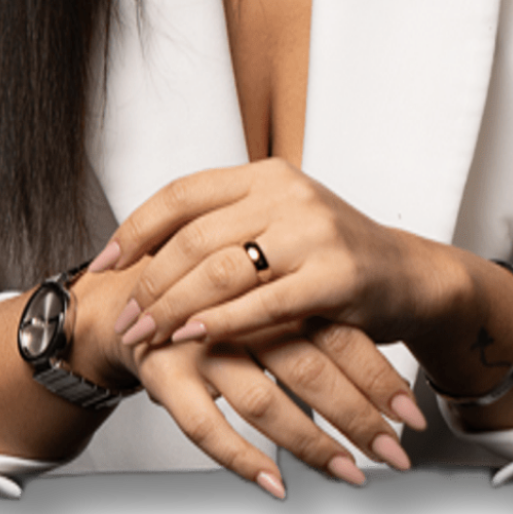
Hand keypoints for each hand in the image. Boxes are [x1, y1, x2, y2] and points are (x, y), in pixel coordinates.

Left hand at [91, 161, 435, 351]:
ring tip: (146, 337)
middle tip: (122, 319)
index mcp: (264, 174)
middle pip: (193, 237)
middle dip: (148, 283)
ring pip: (220, 271)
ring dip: (173, 309)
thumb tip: (145, 248)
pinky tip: (194, 339)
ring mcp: (312, 231)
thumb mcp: (278, 223)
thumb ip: (225, 226)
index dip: (134, 229)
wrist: (411, 276)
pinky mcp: (335, 275)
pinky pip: (263, 303)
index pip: (182, 193)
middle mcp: (286, 193)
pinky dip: (221, 323)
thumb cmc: (333, 257)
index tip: (102, 264)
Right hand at [126, 317, 423, 497]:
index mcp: (271, 285)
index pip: (336, 333)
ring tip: (350, 474)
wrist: (126, 297)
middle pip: (308, 367)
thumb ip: (311, 317)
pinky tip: (275, 484)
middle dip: (357, 416)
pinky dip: (242, 458)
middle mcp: (239, 313)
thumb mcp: (261, 294)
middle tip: (395, 453)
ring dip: (312, 444)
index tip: (409, 415)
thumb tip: (387, 365)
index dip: (376, 375)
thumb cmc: (208, 301)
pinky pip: (205, 426)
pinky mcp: (164, 374)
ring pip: (263, 401)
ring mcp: (199, 345)